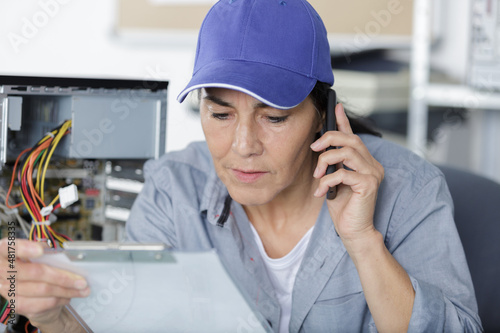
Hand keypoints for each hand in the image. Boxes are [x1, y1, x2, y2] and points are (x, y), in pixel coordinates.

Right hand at [0, 238, 89, 328]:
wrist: (26, 289)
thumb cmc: (34, 265)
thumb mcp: (37, 253)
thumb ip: (46, 251)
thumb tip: (65, 253)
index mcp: (5, 251)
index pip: (10, 247)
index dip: (24, 248)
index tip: (41, 250)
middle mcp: (2, 271)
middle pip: (34, 272)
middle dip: (62, 277)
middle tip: (82, 280)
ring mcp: (8, 289)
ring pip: (42, 290)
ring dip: (66, 290)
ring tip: (83, 289)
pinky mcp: (16, 304)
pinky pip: (42, 303)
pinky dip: (59, 299)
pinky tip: (69, 296)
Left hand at [311, 103, 383, 245]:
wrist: (353, 231)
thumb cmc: (343, 207)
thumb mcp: (334, 180)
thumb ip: (333, 164)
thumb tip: (321, 148)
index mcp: (365, 162)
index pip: (353, 136)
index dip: (343, 121)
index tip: (335, 107)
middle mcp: (372, 164)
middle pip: (350, 139)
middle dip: (328, 139)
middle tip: (313, 149)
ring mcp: (373, 173)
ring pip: (346, 153)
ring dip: (325, 162)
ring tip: (317, 177)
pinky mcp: (369, 184)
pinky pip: (343, 173)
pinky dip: (327, 181)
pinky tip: (322, 192)